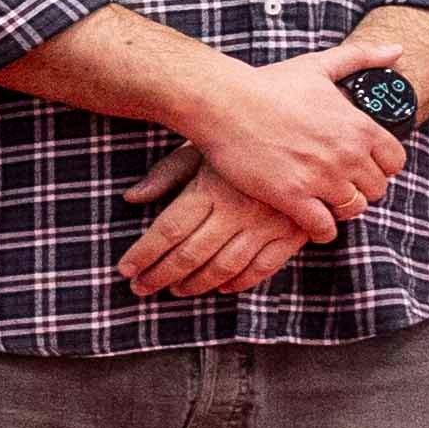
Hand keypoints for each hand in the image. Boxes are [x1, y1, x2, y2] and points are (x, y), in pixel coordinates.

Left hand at [118, 161, 321, 299]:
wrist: (302, 137)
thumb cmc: (238, 142)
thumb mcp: (198, 150)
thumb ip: (166, 175)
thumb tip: (131, 198)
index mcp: (210, 188)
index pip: (168, 231)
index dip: (144, 254)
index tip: (125, 270)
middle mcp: (238, 210)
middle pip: (192, 254)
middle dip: (162, 275)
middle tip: (141, 288)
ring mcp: (268, 224)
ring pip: (225, 267)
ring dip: (197, 284)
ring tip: (176, 291)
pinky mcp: (294, 232)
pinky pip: (265, 266)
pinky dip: (241, 282)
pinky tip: (220, 288)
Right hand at [175, 39, 408, 238]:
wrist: (221, 102)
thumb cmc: (267, 84)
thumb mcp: (319, 65)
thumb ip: (362, 56)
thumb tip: (398, 49)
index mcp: (359, 126)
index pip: (395, 161)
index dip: (381, 167)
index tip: (362, 167)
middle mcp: (346, 154)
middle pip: (376, 189)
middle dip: (361, 188)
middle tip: (340, 186)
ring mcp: (320, 177)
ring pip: (353, 209)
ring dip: (341, 209)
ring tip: (325, 203)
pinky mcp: (291, 196)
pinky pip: (322, 227)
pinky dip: (321, 230)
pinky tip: (310, 223)